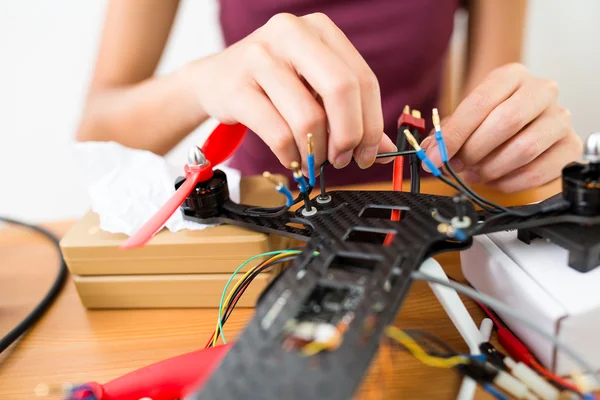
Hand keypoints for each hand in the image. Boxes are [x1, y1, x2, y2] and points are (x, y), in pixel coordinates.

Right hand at [183, 12, 395, 171]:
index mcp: (319, 29)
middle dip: (349, 136)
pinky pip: (278, 133)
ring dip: (316, 153)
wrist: (214, 79)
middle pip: (341, 90)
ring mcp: (260, 57)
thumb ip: (349, 112)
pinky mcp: (236, 86)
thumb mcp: (313, 87)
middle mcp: (291, 33)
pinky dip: (291, 156)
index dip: (372, 124)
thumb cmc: (272, 84)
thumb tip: (385, 149)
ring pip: (309, 118)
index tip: (368, 154)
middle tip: (344, 160)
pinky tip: (292, 158)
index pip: (362, 80)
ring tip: (312, 161)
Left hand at [422, 63, 582, 192]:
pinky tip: (495, 179)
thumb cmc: (493, 120)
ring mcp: (560, 118)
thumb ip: (448, 132)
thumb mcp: (468, 117)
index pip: (480, 103)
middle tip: (457, 165)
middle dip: (474, 150)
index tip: (434, 156)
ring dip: (490, 169)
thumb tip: (429, 152)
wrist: (529, 126)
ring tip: (475, 172)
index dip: (453, 134)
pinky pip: (536, 172)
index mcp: (511, 76)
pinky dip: (508, 182)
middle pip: (506, 122)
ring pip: (523, 149)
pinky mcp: (569, 147)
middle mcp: (541, 91)